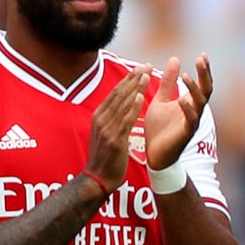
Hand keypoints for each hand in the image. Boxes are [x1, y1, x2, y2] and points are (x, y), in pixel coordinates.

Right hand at [84, 65, 150, 193]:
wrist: (98, 179)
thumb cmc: (105, 157)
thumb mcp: (105, 133)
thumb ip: (112, 119)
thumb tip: (121, 106)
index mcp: (99, 116)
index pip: (115, 93)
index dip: (128, 79)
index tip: (139, 68)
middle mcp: (101, 119)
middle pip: (119, 94)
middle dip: (133, 78)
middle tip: (146, 65)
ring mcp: (107, 129)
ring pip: (123, 104)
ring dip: (135, 88)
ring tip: (146, 74)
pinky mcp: (115, 140)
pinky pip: (125, 121)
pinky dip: (133, 108)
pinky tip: (141, 97)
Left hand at [142, 54, 213, 169]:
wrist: (154, 154)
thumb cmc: (159, 128)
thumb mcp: (161, 99)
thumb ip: (168, 82)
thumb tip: (175, 59)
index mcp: (189, 102)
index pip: (201, 82)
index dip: (204, 69)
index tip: (203, 54)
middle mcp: (194, 111)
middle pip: (206, 90)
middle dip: (205, 75)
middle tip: (201, 59)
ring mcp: (191, 122)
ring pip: (200, 103)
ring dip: (194, 89)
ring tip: (185, 76)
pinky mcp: (185, 133)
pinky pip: (190, 120)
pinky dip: (187, 109)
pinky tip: (181, 99)